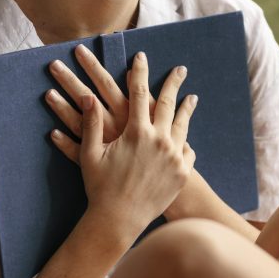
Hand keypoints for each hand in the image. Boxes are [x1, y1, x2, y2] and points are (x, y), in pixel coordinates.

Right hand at [48, 50, 198, 233]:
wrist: (119, 220)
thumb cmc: (100, 187)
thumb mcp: (90, 153)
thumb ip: (91, 123)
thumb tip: (86, 96)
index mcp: (137, 132)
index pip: (139, 92)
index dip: (139, 72)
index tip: (141, 57)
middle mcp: (160, 140)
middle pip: (169, 103)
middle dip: (174, 83)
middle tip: (180, 69)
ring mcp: (174, 156)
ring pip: (183, 125)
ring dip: (186, 109)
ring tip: (191, 97)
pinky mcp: (182, 172)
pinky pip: (187, 151)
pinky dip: (185, 142)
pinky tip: (186, 137)